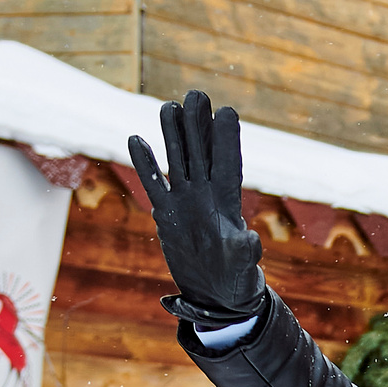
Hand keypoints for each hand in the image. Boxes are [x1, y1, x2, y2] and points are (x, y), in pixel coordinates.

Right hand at [127, 90, 270, 328]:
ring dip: (172, 136)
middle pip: (201, 153)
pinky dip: (145, 165)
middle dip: (198, 125)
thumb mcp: (243, 266)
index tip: (227, 111)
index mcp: (228, 204)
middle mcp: (206, 196)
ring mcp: (185, 202)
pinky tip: (136, 139)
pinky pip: (153, 185)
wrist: (216, 293)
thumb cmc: (237, 279)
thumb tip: (251, 240)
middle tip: (197, 93)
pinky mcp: (166, 214)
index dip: (226, 140)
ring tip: (169, 106)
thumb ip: (245, 251)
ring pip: (177, 161)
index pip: (227, 164)